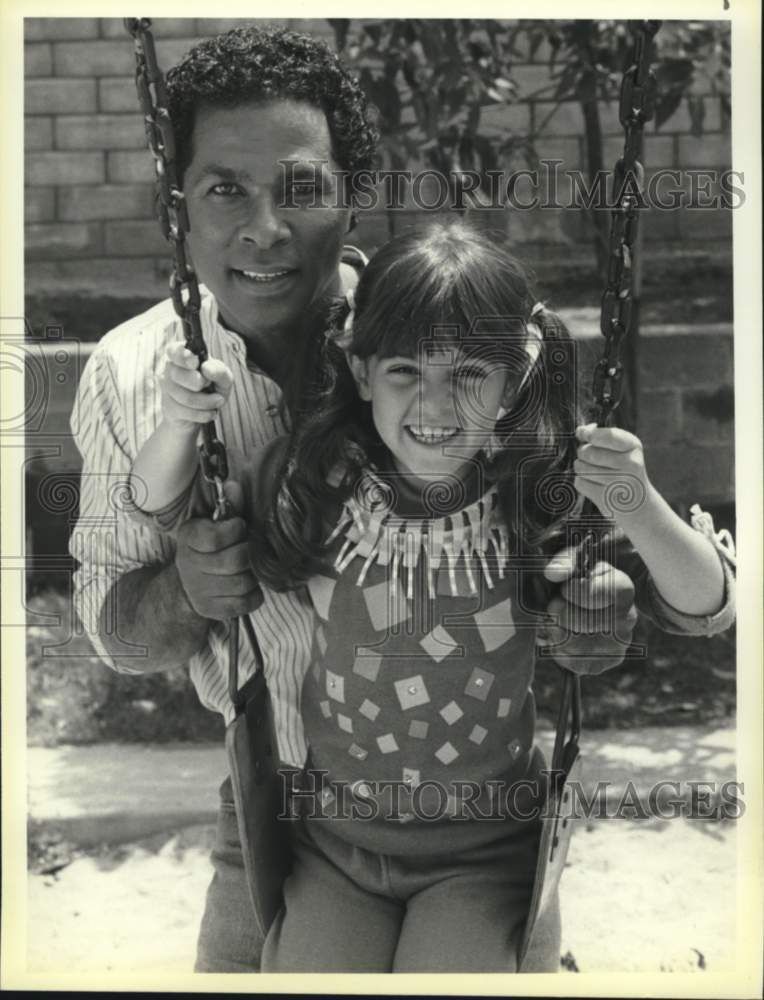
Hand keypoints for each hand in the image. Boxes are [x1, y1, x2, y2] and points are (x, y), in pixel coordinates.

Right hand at [160, 342, 233, 434]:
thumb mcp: (223, 379)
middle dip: (198, 382)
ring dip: (207, 401)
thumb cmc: (212, 389)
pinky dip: (203, 414)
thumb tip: (206, 368)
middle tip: (209, 385)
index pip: (173, 350)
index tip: (195, 363)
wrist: (203, 414)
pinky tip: (210, 412)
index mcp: (182, 357)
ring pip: (185, 396)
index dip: (183, 356)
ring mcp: (167, 389)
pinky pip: (185, 411)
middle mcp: (171, 370)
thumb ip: (219, 370)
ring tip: (218, 401)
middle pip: (177, 374)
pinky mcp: (169, 407)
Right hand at [175, 480, 262, 620]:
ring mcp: (199, 590)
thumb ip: (228, 506)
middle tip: (248, 549)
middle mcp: (189, 565)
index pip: (214, 537)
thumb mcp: (214, 522)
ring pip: (243, 583)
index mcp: (188, 538)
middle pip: (235, 561)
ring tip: (248, 568)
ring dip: (253, 575)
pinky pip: (246, 602)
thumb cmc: (209, 547)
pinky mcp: (211, 609)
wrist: (188, 584)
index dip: (234, 531)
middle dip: (248, 553)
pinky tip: (247, 586)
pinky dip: (254, 595)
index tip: (239, 527)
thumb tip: (235, 486)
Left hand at [538, 547, 637, 674]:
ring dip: (553, 630)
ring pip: (567, 643)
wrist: (595, 602)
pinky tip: (562, 636)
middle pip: (572, 619)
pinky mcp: (603, 664)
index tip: (566, 588)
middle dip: (556, 610)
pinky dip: (557, 649)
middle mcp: (627, 619)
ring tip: (558, 620)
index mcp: (623, 589)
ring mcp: (617, 645)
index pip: (584, 593)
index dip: (567, 590)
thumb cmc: (583, 578)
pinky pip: (569, 662)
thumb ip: (565, 561)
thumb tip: (553, 573)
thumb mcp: (577, 560)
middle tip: (558, 604)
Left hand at [574, 423, 651, 524]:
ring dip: (581, 467)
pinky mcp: (607, 498)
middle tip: (589, 457)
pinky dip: (582, 482)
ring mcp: (619, 483)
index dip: (589, 434)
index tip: (584, 435)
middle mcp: (630, 464)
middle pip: (588, 452)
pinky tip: (595, 484)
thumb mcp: (620, 447)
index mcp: (633, 446)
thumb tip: (580, 430)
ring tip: (593, 471)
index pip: (607, 435)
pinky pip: (580, 483)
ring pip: (581, 467)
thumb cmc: (623, 468)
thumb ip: (599, 435)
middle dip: (582, 452)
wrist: (638, 502)